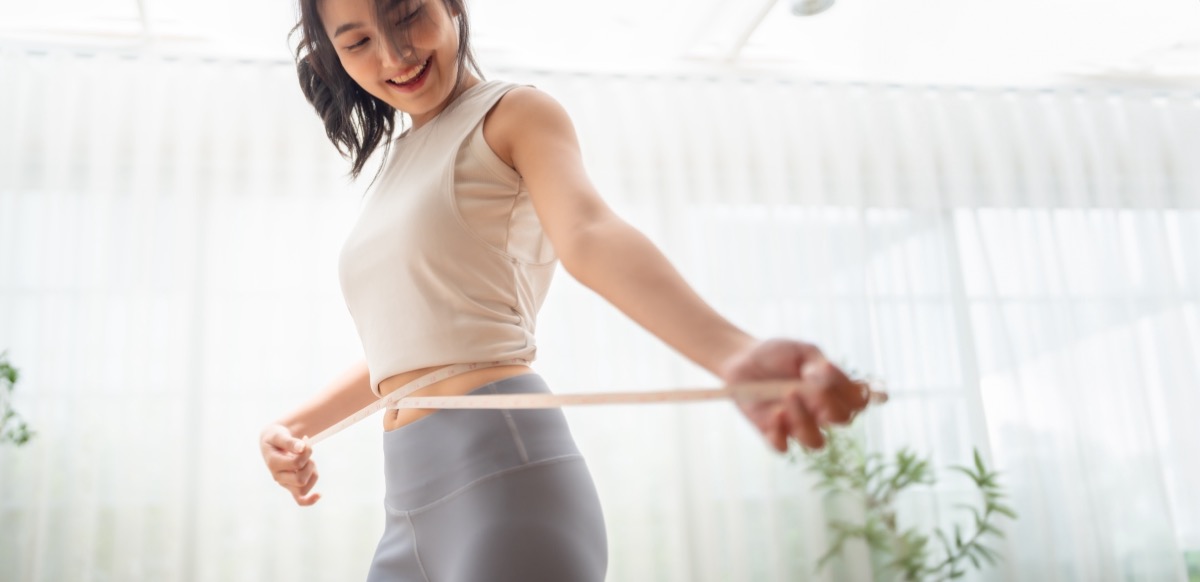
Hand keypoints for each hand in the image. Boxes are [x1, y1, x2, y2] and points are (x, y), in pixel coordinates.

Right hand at [259, 424, 320, 505]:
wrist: (272, 442)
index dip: (307, 451)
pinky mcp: (291, 486)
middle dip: (310, 463)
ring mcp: (285, 483)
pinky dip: (309, 500)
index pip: (297, 463)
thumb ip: (289, 442)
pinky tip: (319, 495)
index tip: (305, 440)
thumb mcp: (279, 435)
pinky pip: (300, 499)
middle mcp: (278, 477)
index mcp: (273, 464)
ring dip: (312, 471)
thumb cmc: (276, 437)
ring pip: (305, 486)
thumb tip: (301, 448)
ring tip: (308, 460)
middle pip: (301, 479)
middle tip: (307, 452)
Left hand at [720, 338, 872, 451]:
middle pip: (842, 421)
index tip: (832, 374)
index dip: (854, 393)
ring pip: (815, 441)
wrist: (742, 359)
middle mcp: (819, 412)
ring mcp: (797, 425)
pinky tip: (774, 413)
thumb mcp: (801, 351)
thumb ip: (818, 363)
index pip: (858, 402)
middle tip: (807, 386)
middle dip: (829, 403)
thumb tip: (825, 373)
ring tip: (788, 396)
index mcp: (832, 392)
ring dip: (805, 421)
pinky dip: (779, 434)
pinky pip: (782, 447)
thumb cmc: (777, 354)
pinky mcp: (772, 432)